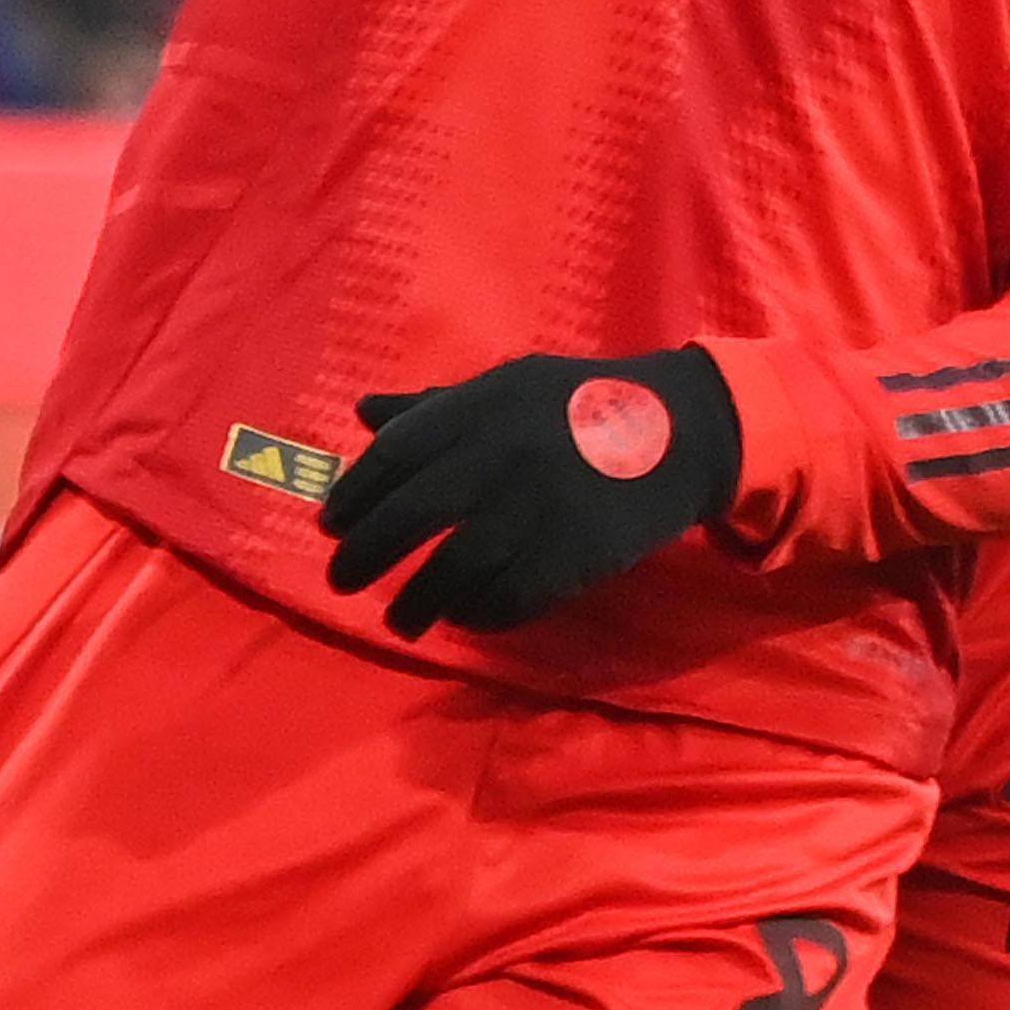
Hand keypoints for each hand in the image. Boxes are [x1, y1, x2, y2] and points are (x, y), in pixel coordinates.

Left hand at [320, 345, 743, 635]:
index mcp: (481, 406)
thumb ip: (433, 407)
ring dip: (417, 602)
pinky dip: (475, 615)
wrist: (679, 432)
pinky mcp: (570, 555)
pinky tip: (461, 618)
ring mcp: (535, 509)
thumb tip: (362, 411)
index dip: (355, 494)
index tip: (331, 524)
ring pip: (454, 568)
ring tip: (401, 622)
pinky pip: (506, 598)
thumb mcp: (508, 387)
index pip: (395, 454)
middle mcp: (500, 455)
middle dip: (366, 555)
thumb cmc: (579, 406)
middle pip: (412, 516)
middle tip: (341, 581)